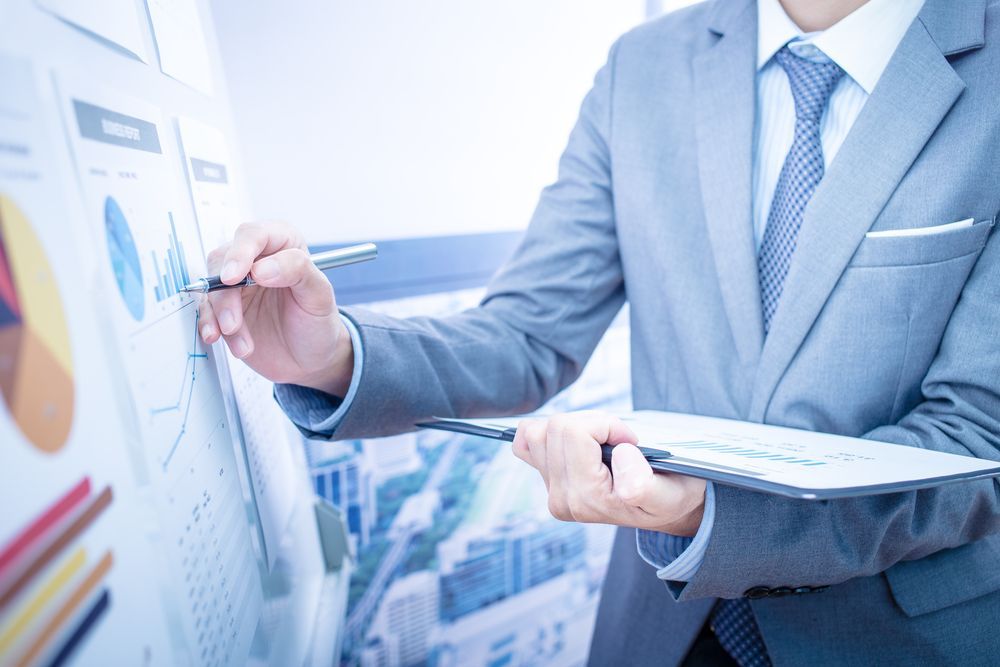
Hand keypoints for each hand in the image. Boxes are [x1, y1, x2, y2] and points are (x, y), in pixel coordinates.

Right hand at [198, 222, 353, 395]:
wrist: (310, 360)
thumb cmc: (319, 323)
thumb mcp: (320, 296)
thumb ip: (298, 271)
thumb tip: (261, 268)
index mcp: (283, 246)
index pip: (254, 235)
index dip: (240, 253)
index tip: (234, 277)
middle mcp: (257, 260)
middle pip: (224, 261)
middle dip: (225, 295)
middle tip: (233, 322)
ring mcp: (238, 285)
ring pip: (212, 287)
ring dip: (221, 316)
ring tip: (243, 343)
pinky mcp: (225, 308)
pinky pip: (207, 310)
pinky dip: (209, 325)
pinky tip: (217, 337)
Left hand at [512, 411, 706, 535]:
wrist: (666, 506)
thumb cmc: (670, 494)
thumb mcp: (670, 494)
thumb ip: (643, 484)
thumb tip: (618, 456)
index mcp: (589, 499)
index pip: (575, 433)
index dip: (609, 426)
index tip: (632, 442)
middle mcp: (564, 499)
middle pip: (555, 427)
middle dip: (592, 422)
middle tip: (619, 440)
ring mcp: (552, 490)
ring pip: (540, 430)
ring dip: (574, 425)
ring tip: (601, 441)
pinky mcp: (546, 479)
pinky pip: (526, 441)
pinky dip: (547, 431)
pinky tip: (573, 440)